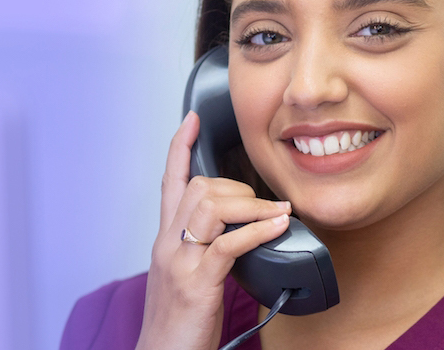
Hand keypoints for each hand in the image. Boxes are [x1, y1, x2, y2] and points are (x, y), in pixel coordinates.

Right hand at [135, 111, 291, 349]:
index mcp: (165, 240)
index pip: (169, 181)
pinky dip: (257, 230)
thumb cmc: (178, 323)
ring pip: (211, 206)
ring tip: (276, 212)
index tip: (192, 120)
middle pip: (198, 187)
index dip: (180, 147)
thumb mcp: (186, 277)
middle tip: (263, 204)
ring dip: (251, 204)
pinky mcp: (196, 283)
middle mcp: (168, 244)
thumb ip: (204, 249)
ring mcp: (180, 262)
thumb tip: (239, 233)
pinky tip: (277, 226)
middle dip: (236, 186)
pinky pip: (228, 243)